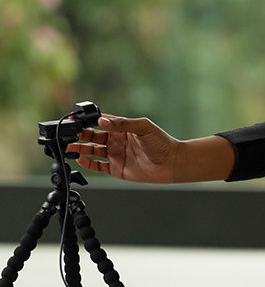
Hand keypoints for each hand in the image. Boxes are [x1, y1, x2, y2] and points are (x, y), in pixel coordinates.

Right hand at [69, 113, 235, 182]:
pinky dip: (88, 163)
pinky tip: (80, 159)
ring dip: (80, 149)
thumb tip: (103, 119)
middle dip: (80, 135)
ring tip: (70, 147)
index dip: (88, 121)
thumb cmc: (162, 143)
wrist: (172, 163)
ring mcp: (116, 155)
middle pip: (93, 137)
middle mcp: (117, 141)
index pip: (102, 122)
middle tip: (69, 135)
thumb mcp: (143, 128)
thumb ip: (123, 124)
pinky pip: (98, 166)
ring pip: (92, 151)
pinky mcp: (117, 169)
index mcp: (123, 128)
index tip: (76, 120)